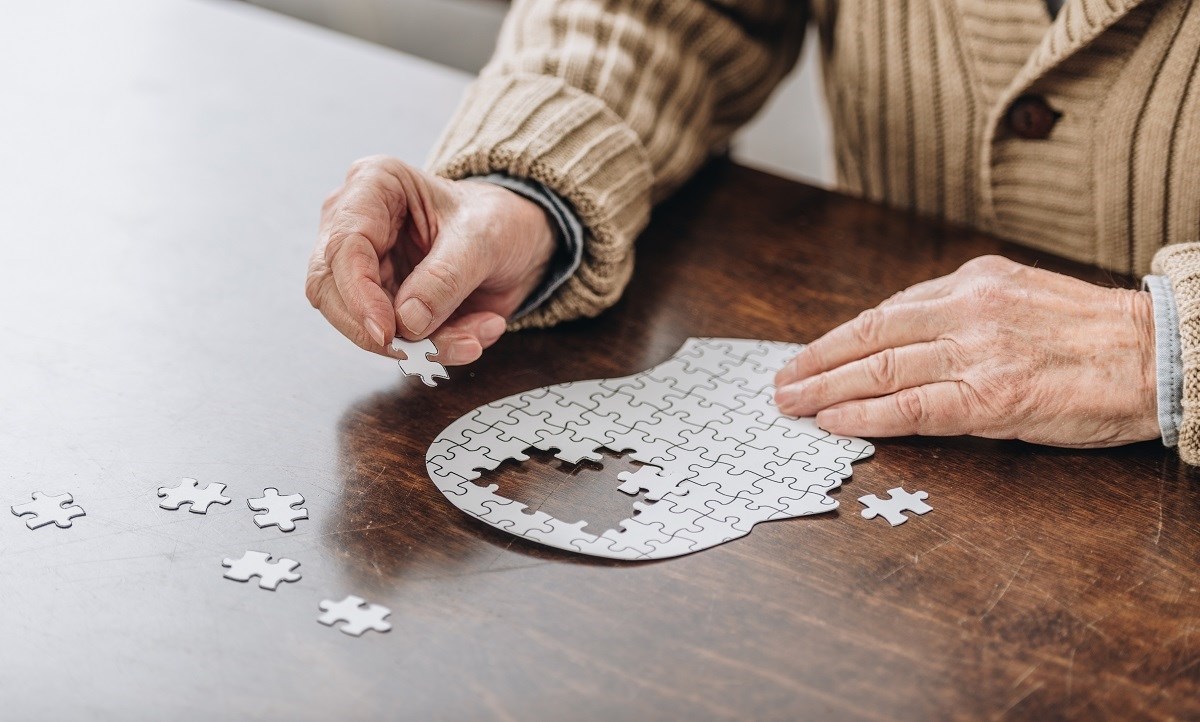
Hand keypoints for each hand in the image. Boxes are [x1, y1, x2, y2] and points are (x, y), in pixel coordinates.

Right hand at [306, 156, 557, 364]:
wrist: (518, 240)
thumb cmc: (497, 220)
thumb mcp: (483, 239)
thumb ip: (445, 277)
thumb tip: (406, 321)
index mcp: (373, 185)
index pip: (343, 246)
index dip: (358, 296)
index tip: (387, 332)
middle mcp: (356, 224)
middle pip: (330, 290)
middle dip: (379, 331)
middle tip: (426, 352)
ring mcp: (364, 266)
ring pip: (361, 323)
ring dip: (419, 345)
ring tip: (474, 339)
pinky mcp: (380, 302)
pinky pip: (393, 340)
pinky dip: (434, 347)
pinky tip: (475, 334)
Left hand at [774, 255, 1159, 447]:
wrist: (1158, 354)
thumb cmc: (1091, 333)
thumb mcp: (1019, 295)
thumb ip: (962, 310)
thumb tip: (903, 335)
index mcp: (972, 281)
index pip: (885, 311)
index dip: (837, 338)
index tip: (806, 355)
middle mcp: (967, 310)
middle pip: (869, 338)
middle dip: (816, 362)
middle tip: (781, 383)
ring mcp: (977, 353)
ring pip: (880, 370)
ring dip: (826, 389)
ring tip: (792, 405)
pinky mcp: (992, 398)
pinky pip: (913, 408)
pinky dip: (866, 416)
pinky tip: (835, 422)